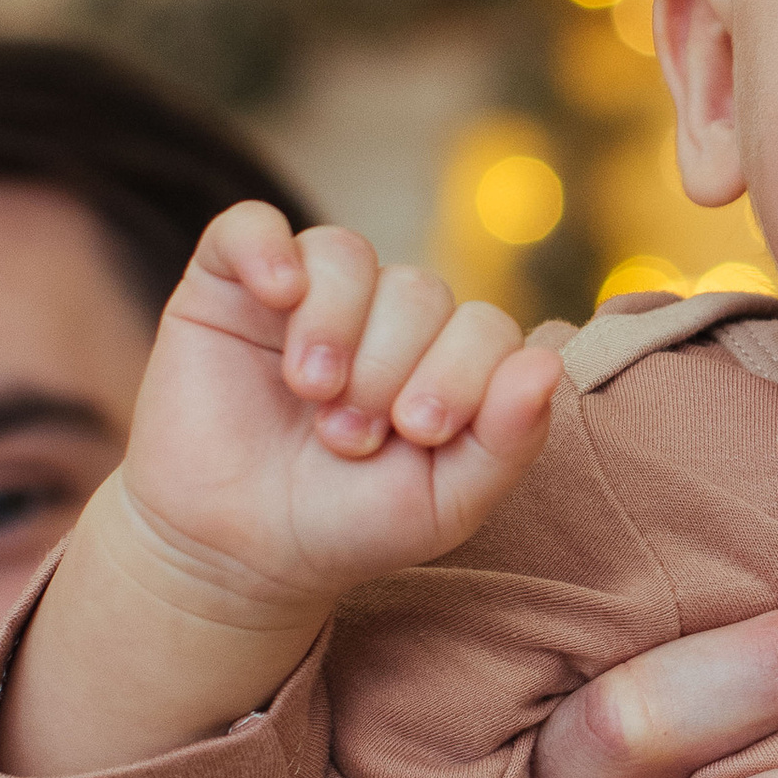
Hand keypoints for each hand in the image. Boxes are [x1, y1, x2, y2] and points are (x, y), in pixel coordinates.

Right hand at [0, 207, 568, 775]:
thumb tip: (547, 364)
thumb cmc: (349, 525)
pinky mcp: (230, 283)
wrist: (237, 551)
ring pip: (346, 255)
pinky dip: (265, 249)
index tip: (419, 434)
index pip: (485, 326)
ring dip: (336, 327)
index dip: (461, 373)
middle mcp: (385, 314)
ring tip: (313, 394)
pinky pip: (250, 226)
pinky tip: (275, 295)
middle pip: (419, 291)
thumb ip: (508, 440)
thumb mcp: (445, 503)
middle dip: (390, 369)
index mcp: (447, 356)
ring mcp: (309, 293)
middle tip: (349, 438)